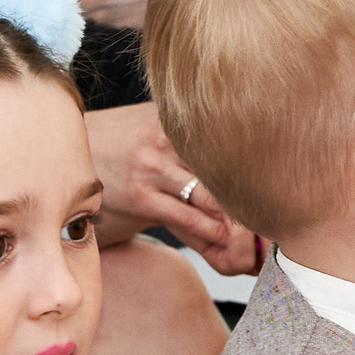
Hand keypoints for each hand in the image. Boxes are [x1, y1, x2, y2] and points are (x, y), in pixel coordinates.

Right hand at [83, 102, 265, 272]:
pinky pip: (187, 219)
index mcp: (178, 114)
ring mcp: (153, 166)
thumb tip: (240, 144)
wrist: (69, 149)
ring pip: (210, 196)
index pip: (231, 137)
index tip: (286, 179)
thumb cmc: (120, 141)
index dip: (259, 162)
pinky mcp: (140, 196)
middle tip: (281, 214)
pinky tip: (228, 241)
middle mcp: (167, 136)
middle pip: (226, 167)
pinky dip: (212, 234)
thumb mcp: (156, 122)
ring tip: (260, 234)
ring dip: (237, 220)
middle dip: (253, 193)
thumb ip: (191, 135)